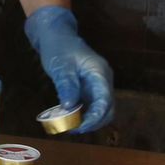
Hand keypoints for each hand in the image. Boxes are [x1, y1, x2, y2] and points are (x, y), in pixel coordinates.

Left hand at [24, 5, 113, 133]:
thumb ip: (67, 85)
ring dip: (89, 120)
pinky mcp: (91, 88)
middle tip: (73, 129)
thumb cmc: (59, 47)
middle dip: (93, 122)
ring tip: (71, 126)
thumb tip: (70, 107)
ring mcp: (98, 84)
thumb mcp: (61, 66)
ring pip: (101, 109)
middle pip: (107, 108)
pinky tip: (71, 118)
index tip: (80, 127)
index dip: (95, 117)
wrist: (57, 35)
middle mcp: (103, 80)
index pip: (104, 100)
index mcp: (100, 72)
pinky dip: (84, 114)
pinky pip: (92, 105)